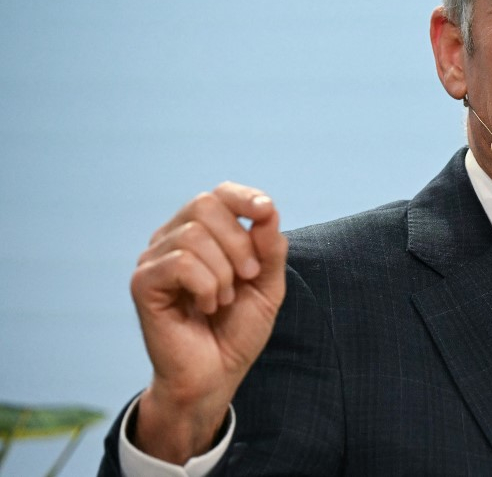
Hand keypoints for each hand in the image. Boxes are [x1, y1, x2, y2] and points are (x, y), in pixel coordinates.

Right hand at [129, 182, 287, 463]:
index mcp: (203, 234)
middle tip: (249, 276)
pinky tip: (206, 306)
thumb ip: (269, 248)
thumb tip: (266, 210)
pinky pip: (180, 262)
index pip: (218, 194)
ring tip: (224, 299)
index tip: (265, 211)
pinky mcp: (143, 283)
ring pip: (193, 235)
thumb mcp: (267, 285)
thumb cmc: (237, 330)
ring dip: (223, 271)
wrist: (215, 376)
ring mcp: (154, 260)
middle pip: (204, 204)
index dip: (244, 196)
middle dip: (238, 241)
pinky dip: (206, 285)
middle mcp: (173, 239)